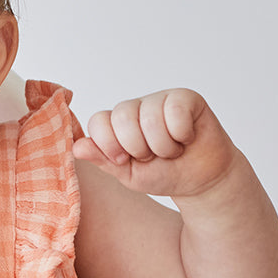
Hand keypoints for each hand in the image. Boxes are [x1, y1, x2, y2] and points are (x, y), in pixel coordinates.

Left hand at [72, 89, 236, 200]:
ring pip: (150, 118)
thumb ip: (103, 159)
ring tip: (171, 150)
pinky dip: (182, 134)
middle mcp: (135, 108)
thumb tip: (76, 147)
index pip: (98, 121)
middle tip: (152, 156)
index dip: (110, 146)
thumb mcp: (128, 174)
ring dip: (163, 146)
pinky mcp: (185, 97)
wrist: (201, 180)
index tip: (125, 160)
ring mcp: (159, 99)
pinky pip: (176, 111)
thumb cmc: (163, 174)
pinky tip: (186, 138)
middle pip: (121, 118)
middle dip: (139, 148)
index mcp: (115, 124)